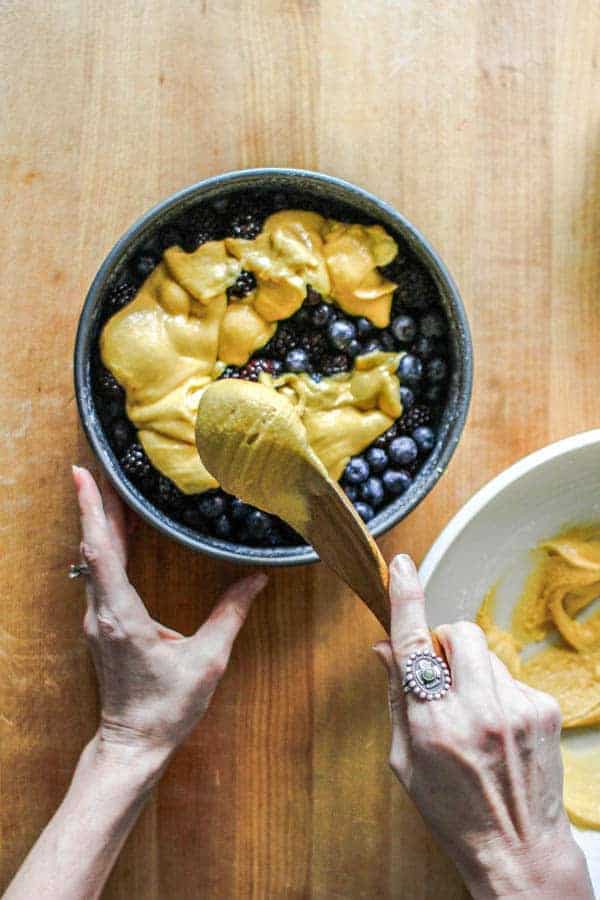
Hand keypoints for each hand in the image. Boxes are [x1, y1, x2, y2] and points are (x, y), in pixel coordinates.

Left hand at [72, 466, 266, 769]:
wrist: (133, 744)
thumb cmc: (166, 707)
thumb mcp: (207, 659)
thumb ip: (231, 613)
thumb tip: (257, 578)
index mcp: (121, 615)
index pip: (101, 551)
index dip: (92, 510)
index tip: (83, 475)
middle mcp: (100, 612)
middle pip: (93, 547)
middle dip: (96, 504)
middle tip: (99, 466)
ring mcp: (96, 619)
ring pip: (93, 560)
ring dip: (99, 523)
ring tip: (109, 488)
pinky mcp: (101, 625)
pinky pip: (98, 574)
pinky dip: (106, 545)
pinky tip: (118, 532)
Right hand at [374, 555, 592, 899]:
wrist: (520, 852)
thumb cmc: (455, 813)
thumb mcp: (405, 762)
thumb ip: (396, 698)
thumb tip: (385, 648)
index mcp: (433, 724)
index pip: (414, 643)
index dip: (406, 599)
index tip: (402, 568)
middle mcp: (477, 710)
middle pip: (459, 631)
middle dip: (446, 640)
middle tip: (441, 670)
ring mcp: (516, 708)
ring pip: (486, 652)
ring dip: (473, 669)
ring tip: (474, 713)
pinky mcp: (544, 709)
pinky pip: (511, 676)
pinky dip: (498, 690)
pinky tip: (498, 727)